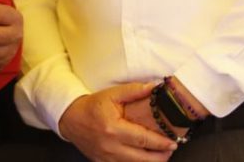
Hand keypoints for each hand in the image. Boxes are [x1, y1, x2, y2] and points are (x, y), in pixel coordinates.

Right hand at [59, 83, 176, 161]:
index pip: (143, 139)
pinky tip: (143, 158)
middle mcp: (110, 146)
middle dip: (161, 156)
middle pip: (143, 158)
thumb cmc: (92, 106)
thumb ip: (133, 91)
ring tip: (161, 155)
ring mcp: (106, 157)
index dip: (160, 142)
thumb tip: (153, 88)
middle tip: (170, 149)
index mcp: (113, 129)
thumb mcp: (111, 95)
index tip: (172, 141)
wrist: (71, 119)